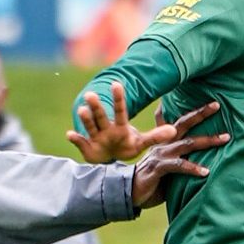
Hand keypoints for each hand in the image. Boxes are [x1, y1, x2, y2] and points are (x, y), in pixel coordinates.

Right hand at [68, 82, 199, 162]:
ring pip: (91, 126)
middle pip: (102, 116)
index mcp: (120, 126)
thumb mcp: (141, 142)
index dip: (118, 98)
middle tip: (91, 94)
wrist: (110, 159)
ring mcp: (96, 137)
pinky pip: (80, 142)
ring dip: (86, 118)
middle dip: (97, 106)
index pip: (120, 110)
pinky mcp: (87, 148)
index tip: (116, 84)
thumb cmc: (126, 146)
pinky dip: (75, 138)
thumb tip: (174, 131)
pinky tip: (69, 134)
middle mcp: (106, 128)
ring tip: (81, 109)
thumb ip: (155, 137)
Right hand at [130, 105, 227, 208]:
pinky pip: (179, 166)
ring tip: (225, 138)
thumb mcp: (165, 164)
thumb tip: (198, 156)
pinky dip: (193, 168)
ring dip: (207, 140)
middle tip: (217, 105)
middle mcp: (163, 144)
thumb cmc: (152, 179)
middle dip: (200, 114)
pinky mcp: (158, 168)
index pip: (179, 121)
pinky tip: (206, 171)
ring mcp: (161, 154)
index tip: (208, 100)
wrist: (129, 192)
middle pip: (183, 124)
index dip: (191, 111)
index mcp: (165, 141)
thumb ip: (177, 157)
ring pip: (187, 143)